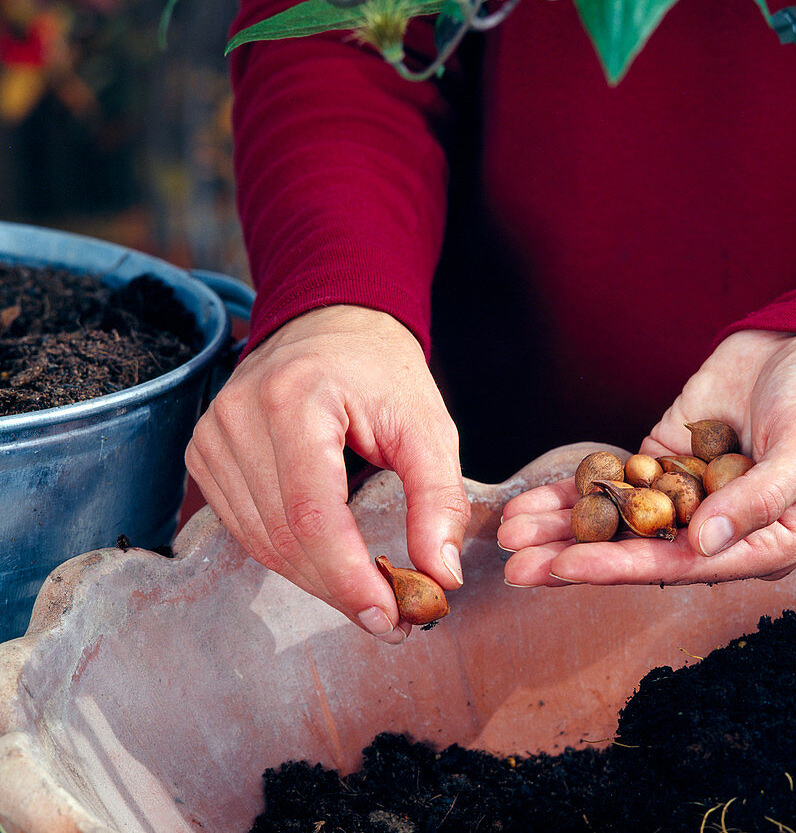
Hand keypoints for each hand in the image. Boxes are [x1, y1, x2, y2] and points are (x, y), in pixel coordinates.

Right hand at [185, 306, 468, 641]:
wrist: (330, 326)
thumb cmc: (382, 373)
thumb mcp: (427, 426)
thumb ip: (439, 499)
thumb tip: (441, 576)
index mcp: (294, 399)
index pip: (312, 513)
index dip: (348, 577)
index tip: (390, 617)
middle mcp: (238, 417)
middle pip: (284, 537)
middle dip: (340, 589)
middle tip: (393, 619)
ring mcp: (212, 435)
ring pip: (261, 544)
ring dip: (317, 582)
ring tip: (370, 597)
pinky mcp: (203, 454)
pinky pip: (245, 529)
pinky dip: (291, 558)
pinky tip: (331, 566)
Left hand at [497, 330, 795, 585]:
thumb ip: (758, 499)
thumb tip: (703, 545)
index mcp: (764, 544)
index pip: (685, 565)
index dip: (626, 567)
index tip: (570, 567)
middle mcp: (719, 531)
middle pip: (640, 551)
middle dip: (576, 558)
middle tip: (516, 568)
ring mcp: (687, 498)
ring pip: (620, 521)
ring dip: (564, 528)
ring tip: (509, 534)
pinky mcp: (664, 465)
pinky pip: (617, 483)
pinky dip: (577, 491)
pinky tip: (534, 500)